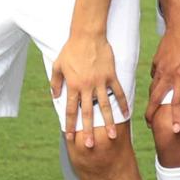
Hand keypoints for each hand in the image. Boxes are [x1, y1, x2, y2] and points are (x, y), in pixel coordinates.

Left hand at [52, 28, 125, 147]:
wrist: (87, 35)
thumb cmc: (71, 50)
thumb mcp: (57, 66)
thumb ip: (55, 83)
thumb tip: (54, 97)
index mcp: (73, 86)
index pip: (71, 110)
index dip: (70, 125)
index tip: (71, 138)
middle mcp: (87, 87)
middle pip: (87, 113)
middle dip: (88, 130)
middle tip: (90, 145)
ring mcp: (100, 82)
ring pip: (105, 106)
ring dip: (107, 122)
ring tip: (111, 135)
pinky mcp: (111, 76)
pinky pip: (118, 92)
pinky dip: (123, 103)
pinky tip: (126, 114)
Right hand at [146, 19, 179, 133]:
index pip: (176, 102)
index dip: (176, 117)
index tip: (175, 130)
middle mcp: (168, 75)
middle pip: (155, 99)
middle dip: (151, 113)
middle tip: (149, 124)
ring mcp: (160, 69)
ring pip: (152, 88)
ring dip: (151, 100)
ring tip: (151, 109)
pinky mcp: (156, 62)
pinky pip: (154, 77)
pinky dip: (154, 84)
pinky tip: (157, 86)